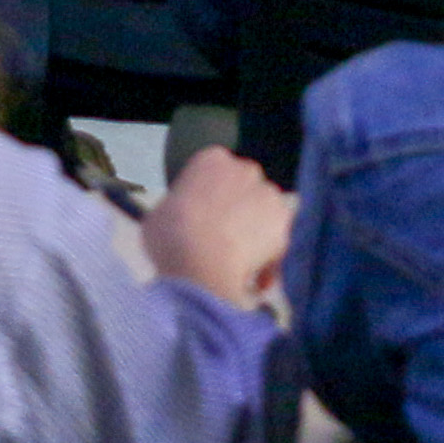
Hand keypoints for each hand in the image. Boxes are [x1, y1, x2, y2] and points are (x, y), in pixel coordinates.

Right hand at [141, 145, 295, 303]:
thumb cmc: (171, 238)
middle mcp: (245, 169)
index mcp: (211, 159)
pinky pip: (278, 243)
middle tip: (222, 244)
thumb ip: (176, 210)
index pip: (216, 174)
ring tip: (238, 269)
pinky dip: (269, 262)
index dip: (210, 200)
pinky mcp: (285, 221)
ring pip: (263, 216)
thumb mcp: (158, 216)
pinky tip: (253, 282)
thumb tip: (178, 223)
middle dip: (238, 214)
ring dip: (255, 237)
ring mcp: (268, 193)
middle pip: (245, 191)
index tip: (204, 222)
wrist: (200, 262)